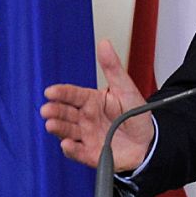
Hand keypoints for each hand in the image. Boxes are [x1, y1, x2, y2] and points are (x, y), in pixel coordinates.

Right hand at [39, 39, 154, 172]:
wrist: (148, 141)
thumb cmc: (135, 115)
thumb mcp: (126, 88)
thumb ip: (113, 68)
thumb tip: (104, 43)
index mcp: (92, 101)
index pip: (73, 95)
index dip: (61, 93)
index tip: (50, 91)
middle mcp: (85, 118)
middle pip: (66, 113)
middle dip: (55, 111)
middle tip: (47, 109)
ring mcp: (86, 136)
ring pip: (67, 131)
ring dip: (58, 128)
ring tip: (51, 124)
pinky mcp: (90, 153)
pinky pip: (78, 152)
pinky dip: (71, 149)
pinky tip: (66, 144)